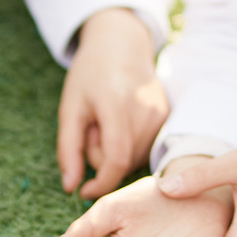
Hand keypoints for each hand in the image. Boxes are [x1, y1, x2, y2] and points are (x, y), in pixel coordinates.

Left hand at [58, 9, 167, 197]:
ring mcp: (161, 114)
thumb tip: (71, 188)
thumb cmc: (90, 75)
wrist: (121, 45)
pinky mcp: (168, 117)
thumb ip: (68, 149)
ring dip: (116, 152)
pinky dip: (130, 146)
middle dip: (101, 157)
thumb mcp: (70, 108)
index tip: (83, 192)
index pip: (116, 159)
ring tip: (107, 123)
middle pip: (124, 162)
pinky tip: (122, 124)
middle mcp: (145, 110)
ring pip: (135, 159)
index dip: (101, 184)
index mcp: (116, 104)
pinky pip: (146, 149)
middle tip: (92, 129)